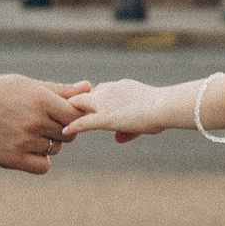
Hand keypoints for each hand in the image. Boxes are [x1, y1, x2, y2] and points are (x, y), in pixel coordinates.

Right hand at [0, 75, 88, 173]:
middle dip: (61, 130)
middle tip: (42, 124)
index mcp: (41, 100)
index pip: (76, 115)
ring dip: (47, 144)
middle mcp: (34, 121)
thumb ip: (59, 90)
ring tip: (27, 133)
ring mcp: (23, 142)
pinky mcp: (12, 159)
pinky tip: (28, 150)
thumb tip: (89, 87)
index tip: (63, 115)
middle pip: (68, 134)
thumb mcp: (27, 84)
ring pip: (55, 150)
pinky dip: (40, 161)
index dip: (73, 117)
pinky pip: (43, 166)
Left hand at [62, 76, 183, 142]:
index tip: (90, 108)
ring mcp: (105, 104)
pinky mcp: (104, 118)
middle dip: (77, 103)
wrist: (164, 106)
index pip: (100, 90)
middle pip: (85, 94)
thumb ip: (127, 130)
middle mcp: (109, 91)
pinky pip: (82, 122)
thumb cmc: (162, 112)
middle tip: (68, 113)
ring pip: (79, 104)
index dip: (93, 100)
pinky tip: (65, 132)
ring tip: (60, 121)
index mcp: (120, 86)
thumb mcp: (144, 119)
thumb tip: (116, 139)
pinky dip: (72, 127)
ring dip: (70, 112)